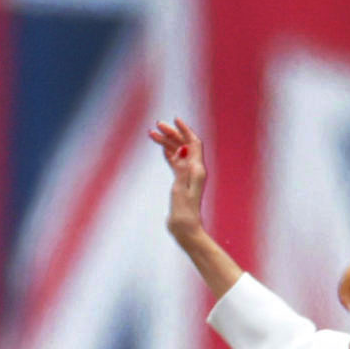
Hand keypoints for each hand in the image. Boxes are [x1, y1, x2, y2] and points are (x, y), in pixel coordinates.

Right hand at [150, 118, 206, 241]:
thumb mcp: (181, 188)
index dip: (185, 130)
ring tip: (152, 133)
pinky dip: (168, 153)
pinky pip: (175, 162)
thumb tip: (182, 148)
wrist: (185, 229)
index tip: (175, 119)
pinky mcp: (181, 182)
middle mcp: (195, 170)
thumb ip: (181, 168)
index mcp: (197, 169)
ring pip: (178, 153)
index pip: (193, 143)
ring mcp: (188, 175)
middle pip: (184, 145)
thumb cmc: (184, 212)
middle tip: (156, 125)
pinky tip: (161, 147)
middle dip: (172, 134)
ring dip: (167, 142)